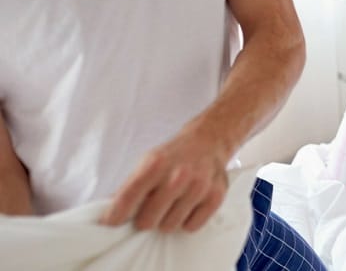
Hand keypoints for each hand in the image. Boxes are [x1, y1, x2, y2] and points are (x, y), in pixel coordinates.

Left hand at [100, 128, 229, 232]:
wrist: (209, 139)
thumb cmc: (174, 154)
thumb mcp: (148, 161)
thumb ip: (130, 187)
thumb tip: (110, 213)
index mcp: (156, 164)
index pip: (127, 198)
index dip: (115, 215)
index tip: (111, 222)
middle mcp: (178, 175)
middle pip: (147, 221)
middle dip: (146, 218)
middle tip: (152, 207)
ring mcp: (199, 186)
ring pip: (169, 226)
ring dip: (168, 219)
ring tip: (173, 202)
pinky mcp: (215, 196)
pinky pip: (190, 226)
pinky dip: (187, 220)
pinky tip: (189, 203)